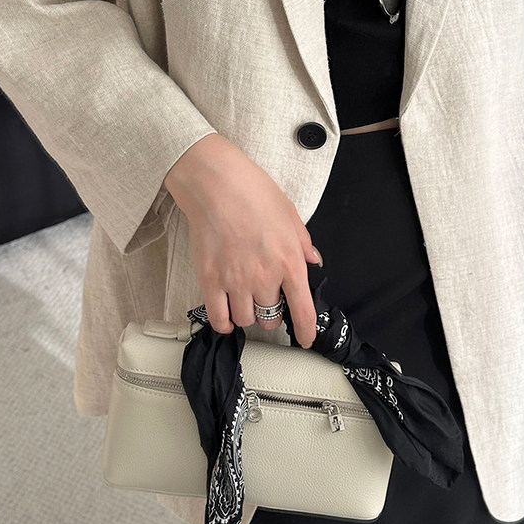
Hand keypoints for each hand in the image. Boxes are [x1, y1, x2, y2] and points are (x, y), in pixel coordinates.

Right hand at [163, 134, 322, 346]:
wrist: (216, 184)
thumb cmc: (253, 192)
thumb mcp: (290, 215)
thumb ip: (303, 243)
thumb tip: (313, 260)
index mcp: (289, 262)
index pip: (302, 311)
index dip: (305, 331)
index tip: (304, 338)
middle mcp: (265, 277)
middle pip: (271, 317)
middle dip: (271, 314)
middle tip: (266, 301)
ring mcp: (236, 281)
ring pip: (246, 319)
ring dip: (248, 315)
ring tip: (245, 302)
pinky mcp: (210, 280)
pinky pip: (218, 317)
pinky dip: (224, 323)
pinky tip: (227, 318)